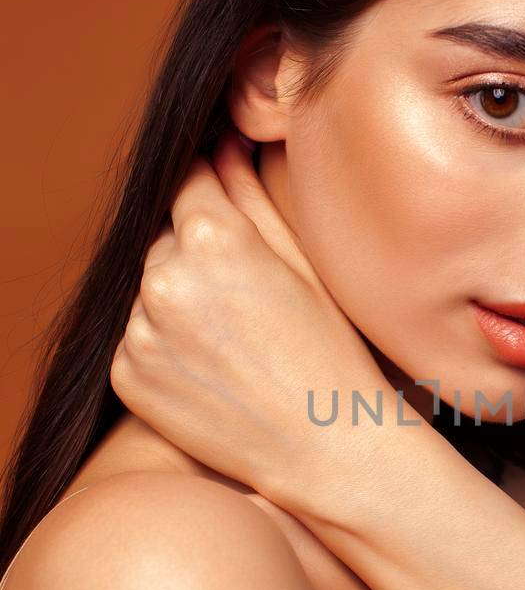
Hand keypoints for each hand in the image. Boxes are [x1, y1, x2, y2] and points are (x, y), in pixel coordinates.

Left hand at [110, 131, 392, 503]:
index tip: (226, 213)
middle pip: (164, 238)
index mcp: (213, 237)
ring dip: (178, 300)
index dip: (209, 193)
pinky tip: (214, 367)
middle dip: (195, 254)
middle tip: (246, 298)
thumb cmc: (330, 350)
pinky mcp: (128, 374)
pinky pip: (137, 338)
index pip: (187, 183)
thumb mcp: (300, 261)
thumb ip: (249, 193)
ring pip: (149, 289)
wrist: (325, 448)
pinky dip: (164, 346)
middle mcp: (165, 279)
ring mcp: (140, 331)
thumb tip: (224, 142)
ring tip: (234, 339)